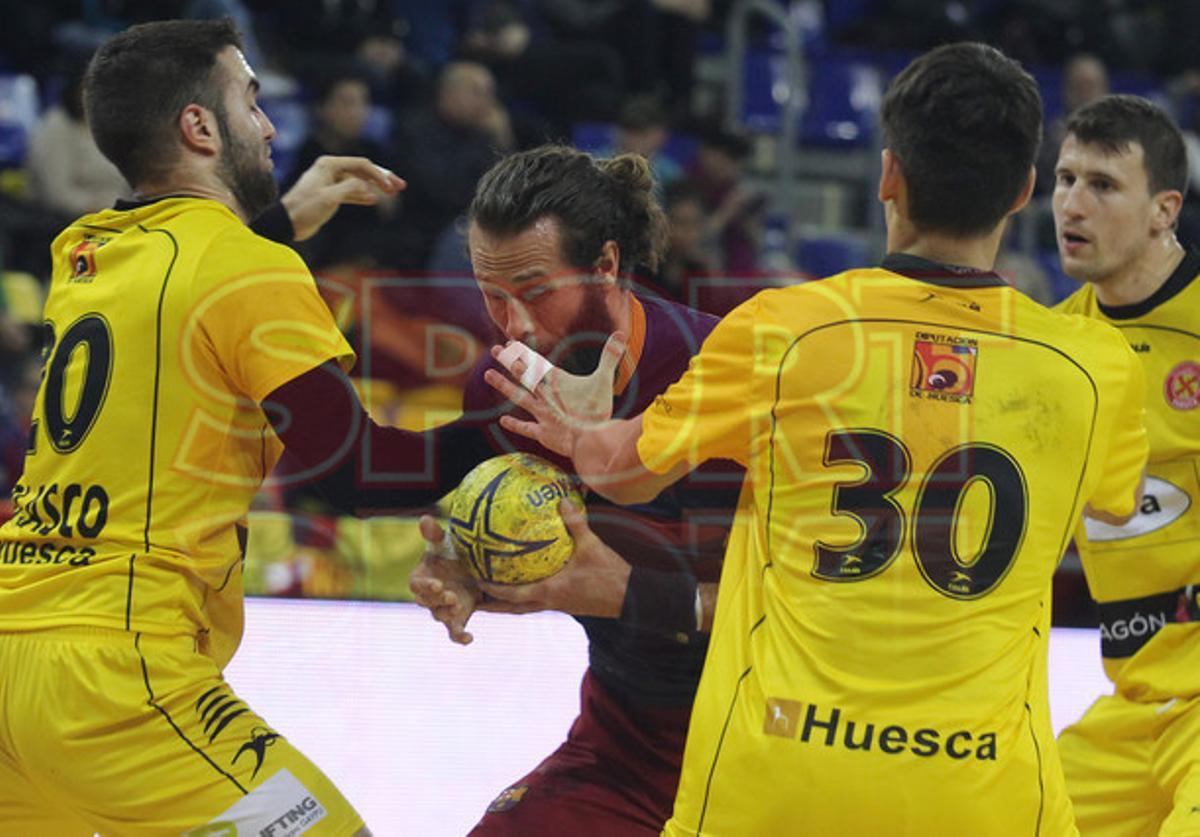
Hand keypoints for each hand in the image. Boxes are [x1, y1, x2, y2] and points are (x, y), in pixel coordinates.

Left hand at [280, 155, 405, 240]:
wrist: (287, 223)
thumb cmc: (305, 208)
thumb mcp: (330, 197)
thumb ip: (350, 188)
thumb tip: (368, 187)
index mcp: (329, 165)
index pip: (361, 165)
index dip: (379, 175)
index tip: (391, 188)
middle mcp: (330, 170)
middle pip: (362, 171)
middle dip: (382, 178)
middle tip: (400, 186)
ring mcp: (330, 182)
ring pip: (359, 181)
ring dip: (375, 187)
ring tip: (392, 192)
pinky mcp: (330, 195)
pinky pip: (351, 192)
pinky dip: (363, 195)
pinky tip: (373, 200)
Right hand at [408, 515, 479, 644]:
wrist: (471, 568)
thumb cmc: (452, 553)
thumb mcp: (445, 543)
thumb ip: (434, 534)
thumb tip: (424, 518)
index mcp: (422, 578)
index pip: (416, 585)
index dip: (425, 586)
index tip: (437, 584)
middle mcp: (429, 596)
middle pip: (427, 603)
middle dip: (437, 600)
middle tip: (451, 595)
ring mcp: (442, 608)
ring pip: (440, 616)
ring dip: (449, 613)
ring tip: (460, 605)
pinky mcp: (456, 619)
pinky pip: (454, 633)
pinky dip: (460, 638)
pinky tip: (469, 639)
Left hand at [477, 499, 631, 617]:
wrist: (630, 598)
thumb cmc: (610, 575)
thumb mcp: (592, 546)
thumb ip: (576, 523)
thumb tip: (563, 500)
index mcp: (549, 591)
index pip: (511, 594)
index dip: (490, 588)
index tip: (475, 578)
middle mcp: (549, 602)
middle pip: (512, 609)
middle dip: (492, 605)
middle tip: (473, 599)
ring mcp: (558, 606)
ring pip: (524, 609)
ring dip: (507, 604)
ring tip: (492, 596)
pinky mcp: (567, 605)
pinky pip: (539, 603)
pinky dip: (527, 598)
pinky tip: (527, 585)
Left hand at [483, 332, 626, 456]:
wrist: (589, 442)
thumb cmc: (597, 411)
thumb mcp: (604, 380)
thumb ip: (610, 356)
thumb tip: (621, 332)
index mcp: (557, 382)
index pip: (537, 363)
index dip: (524, 353)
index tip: (511, 343)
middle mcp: (545, 396)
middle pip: (523, 375)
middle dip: (509, 361)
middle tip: (495, 350)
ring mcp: (542, 415)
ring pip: (519, 396)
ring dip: (503, 385)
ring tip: (487, 375)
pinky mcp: (543, 433)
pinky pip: (526, 427)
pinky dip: (515, 424)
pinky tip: (502, 421)